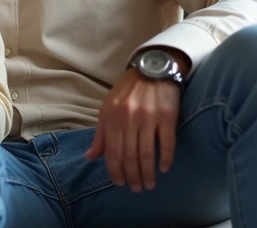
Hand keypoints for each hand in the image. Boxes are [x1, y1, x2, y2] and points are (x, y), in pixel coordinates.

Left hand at [85, 68, 180, 191]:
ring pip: (146, 153)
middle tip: (137, 188)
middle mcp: (128, 118)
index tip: (120, 183)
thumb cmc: (128, 91)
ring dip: (147, 173)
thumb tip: (90, 157)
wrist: (153, 68)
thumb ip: (101, 135)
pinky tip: (164, 168)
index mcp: (112, 118)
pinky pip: (166, 142)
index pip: (112, 152)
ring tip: (149, 184)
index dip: (115, 171)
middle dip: (132, 176)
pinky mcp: (167, 115)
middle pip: (129, 156)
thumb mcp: (108, 109)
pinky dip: (165, 158)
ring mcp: (148, 117)